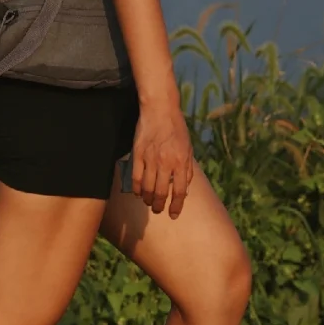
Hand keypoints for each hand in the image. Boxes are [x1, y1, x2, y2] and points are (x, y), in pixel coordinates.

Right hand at [130, 102, 193, 217]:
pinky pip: (135, 177)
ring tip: (148, 202)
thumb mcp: (188, 149)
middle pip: (160, 193)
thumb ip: (187, 170)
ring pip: (146, 188)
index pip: (179, 191)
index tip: (173, 215)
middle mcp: (165, 163)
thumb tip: (184, 190)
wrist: (160, 110)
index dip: (176, 206)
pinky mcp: (137, 154)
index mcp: (180, 162)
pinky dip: (136, 188)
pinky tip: (138, 192)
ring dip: (147, 199)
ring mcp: (150, 159)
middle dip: (159, 206)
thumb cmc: (177, 129)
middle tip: (158, 210)